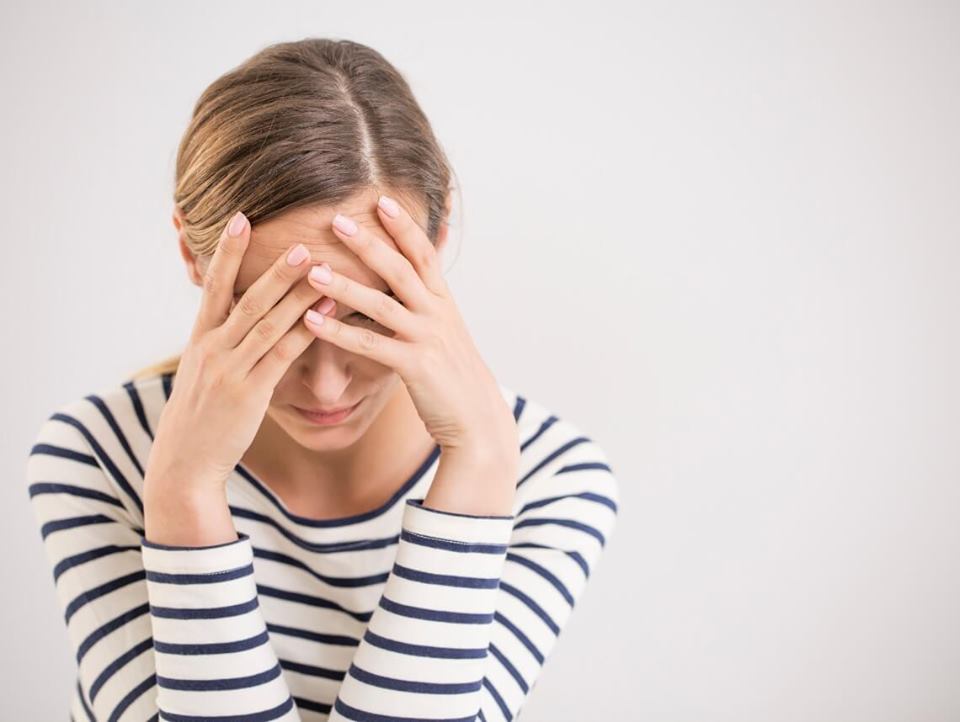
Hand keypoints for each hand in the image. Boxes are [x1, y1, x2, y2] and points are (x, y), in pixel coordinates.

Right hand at [144, 210, 328, 538]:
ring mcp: (230, 369)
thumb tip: (237, 314)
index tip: (240, 218)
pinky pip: (281, 355)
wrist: (185, 462)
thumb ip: (219, 341)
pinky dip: (305, 330)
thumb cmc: (200, 415)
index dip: (226, 251)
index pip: (213, 285)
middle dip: (274, 268)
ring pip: (267, 322)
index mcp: (200, 338)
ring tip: (320, 265)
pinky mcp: (249, 393)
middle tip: (300, 239)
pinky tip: (327, 311)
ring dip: (296, 292)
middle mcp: (213, 348)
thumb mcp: (202, 371)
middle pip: (245, 297)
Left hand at [303, 195, 516, 453]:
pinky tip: (311, 322)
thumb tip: (416, 279)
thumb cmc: (453, 376)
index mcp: (443, 302)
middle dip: (368, 243)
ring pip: (381, 305)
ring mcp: (427, 339)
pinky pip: (371, 345)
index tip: (381, 199)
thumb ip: (429, 303)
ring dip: (345, 285)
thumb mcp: (446, 331)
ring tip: (312, 270)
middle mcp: (437, 314)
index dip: (403, 226)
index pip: (424, 254)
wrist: (477, 418)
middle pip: (401, 269)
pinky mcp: (415, 366)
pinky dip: (339, 333)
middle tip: (336, 219)